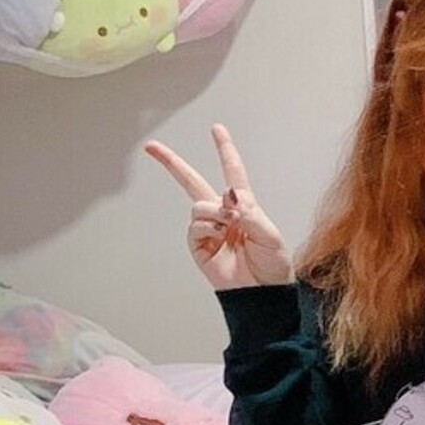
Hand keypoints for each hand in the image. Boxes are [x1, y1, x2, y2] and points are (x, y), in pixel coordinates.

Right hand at [144, 124, 294, 290]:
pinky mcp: (199, 247)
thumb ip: (250, 212)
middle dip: (172, 164)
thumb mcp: (270, 235)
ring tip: (230, 226)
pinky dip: (207, 227)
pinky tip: (220, 236)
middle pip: (193, 182)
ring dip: (214, 212)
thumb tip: (229, 195)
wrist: (263, 295)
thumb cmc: (273, 266)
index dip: (224, 150)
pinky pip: (194, 227)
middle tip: (151, 147)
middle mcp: (223, 214)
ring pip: (198, 206)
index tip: (216, 129)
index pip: (232, 172)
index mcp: (244, 206)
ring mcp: (209, 230)